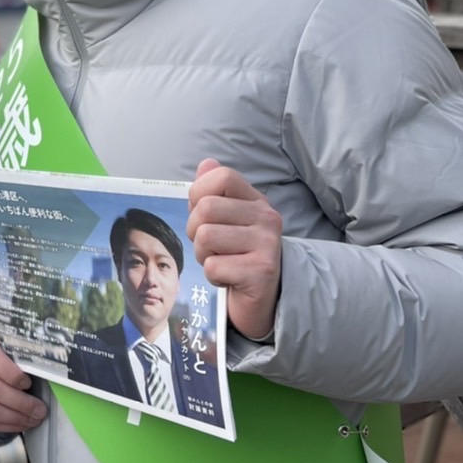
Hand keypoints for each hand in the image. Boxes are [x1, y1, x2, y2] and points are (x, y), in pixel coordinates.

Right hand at [0, 326, 46, 433]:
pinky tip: (20, 423)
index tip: (29, 383)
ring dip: (15, 418)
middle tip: (40, 409)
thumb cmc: (7, 349)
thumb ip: (25, 353)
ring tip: (34, 419)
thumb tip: (51, 372)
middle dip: (21, 403)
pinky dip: (4, 426)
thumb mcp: (14, 343)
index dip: (13, 374)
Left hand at [187, 159, 282, 340]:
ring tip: (221, 261)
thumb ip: (213, 192)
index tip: (204, 216)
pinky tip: (229, 279)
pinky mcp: (261, 272)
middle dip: (195, 231)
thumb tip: (206, 163)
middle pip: (205, 209)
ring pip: (205, 237)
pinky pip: (213, 266)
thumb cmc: (237, 256)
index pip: (222, 176)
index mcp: (256, 201)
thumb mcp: (225, 220)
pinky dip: (213, 276)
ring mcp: (267, 244)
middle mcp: (267, 218)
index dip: (199, 194)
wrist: (263, 300)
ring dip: (204, 255)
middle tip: (211, 247)